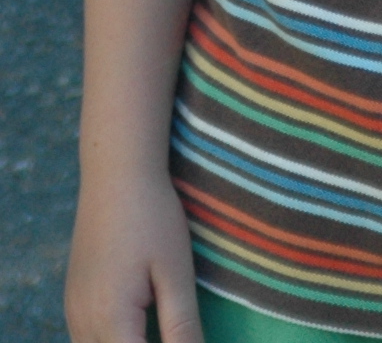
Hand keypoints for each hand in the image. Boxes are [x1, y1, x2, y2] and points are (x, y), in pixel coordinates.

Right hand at [63, 168, 200, 342]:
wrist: (116, 179)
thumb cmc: (153, 220)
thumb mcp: (176, 273)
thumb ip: (182, 324)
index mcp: (109, 319)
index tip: (185, 338)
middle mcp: (82, 322)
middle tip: (176, 330)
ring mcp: (73, 312)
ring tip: (160, 328)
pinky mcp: (73, 301)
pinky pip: (88, 338)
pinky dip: (112, 338)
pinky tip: (139, 326)